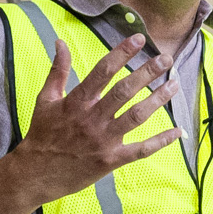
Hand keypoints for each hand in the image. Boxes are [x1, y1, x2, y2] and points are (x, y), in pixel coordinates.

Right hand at [0, 34, 175, 213]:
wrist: (35, 174)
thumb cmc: (41, 134)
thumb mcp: (45, 99)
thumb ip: (58, 70)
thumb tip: (60, 42)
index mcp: (76, 102)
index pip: (103, 71)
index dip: (122, 52)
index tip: (139, 39)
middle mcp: (92, 119)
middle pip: (125, 90)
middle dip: (148, 72)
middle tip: (166, 58)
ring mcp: (103, 140)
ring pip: (137, 116)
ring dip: (158, 99)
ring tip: (174, 84)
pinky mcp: (111, 160)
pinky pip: (140, 150)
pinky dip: (161, 141)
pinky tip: (177, 131)